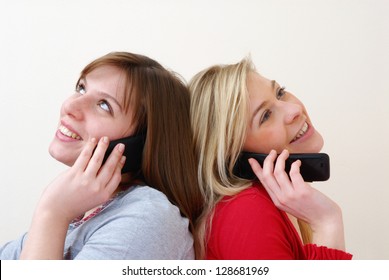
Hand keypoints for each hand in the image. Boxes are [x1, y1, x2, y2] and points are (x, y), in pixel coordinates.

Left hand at [20, 137, 125, 258]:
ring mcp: (86, 180)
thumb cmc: (72, 207)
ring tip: (105, 139)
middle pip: (110, 167)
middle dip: (116, 154)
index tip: (122, 158)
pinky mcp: (74, 174)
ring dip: (103, 147)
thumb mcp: (92, 201)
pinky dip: (90, 147)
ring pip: (98, 159)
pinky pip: (85, 157)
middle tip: (121, 145)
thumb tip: (104, 171)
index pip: (116, 177)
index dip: (120, 166)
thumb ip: (100, 189)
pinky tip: (93, 141)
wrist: (55, 213)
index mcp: (103, 195)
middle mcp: (97, 188)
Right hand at [248, 149, 344, 249]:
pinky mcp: (302, 191)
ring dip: (281, 159)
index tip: (252, 160)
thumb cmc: (311, 211)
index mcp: (277, 200)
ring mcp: (291, 195)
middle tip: (273, 152)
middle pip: (267, 175)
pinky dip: (294, 164)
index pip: (263, 181)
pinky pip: (293, 172)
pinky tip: (297, 163)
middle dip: (268, 160)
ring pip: (278, 171)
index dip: (256, 169)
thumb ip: (284, 192)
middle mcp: (281, 198)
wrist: (325, 222)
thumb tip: (282, 172)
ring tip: (285, 153)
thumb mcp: (291, 204)